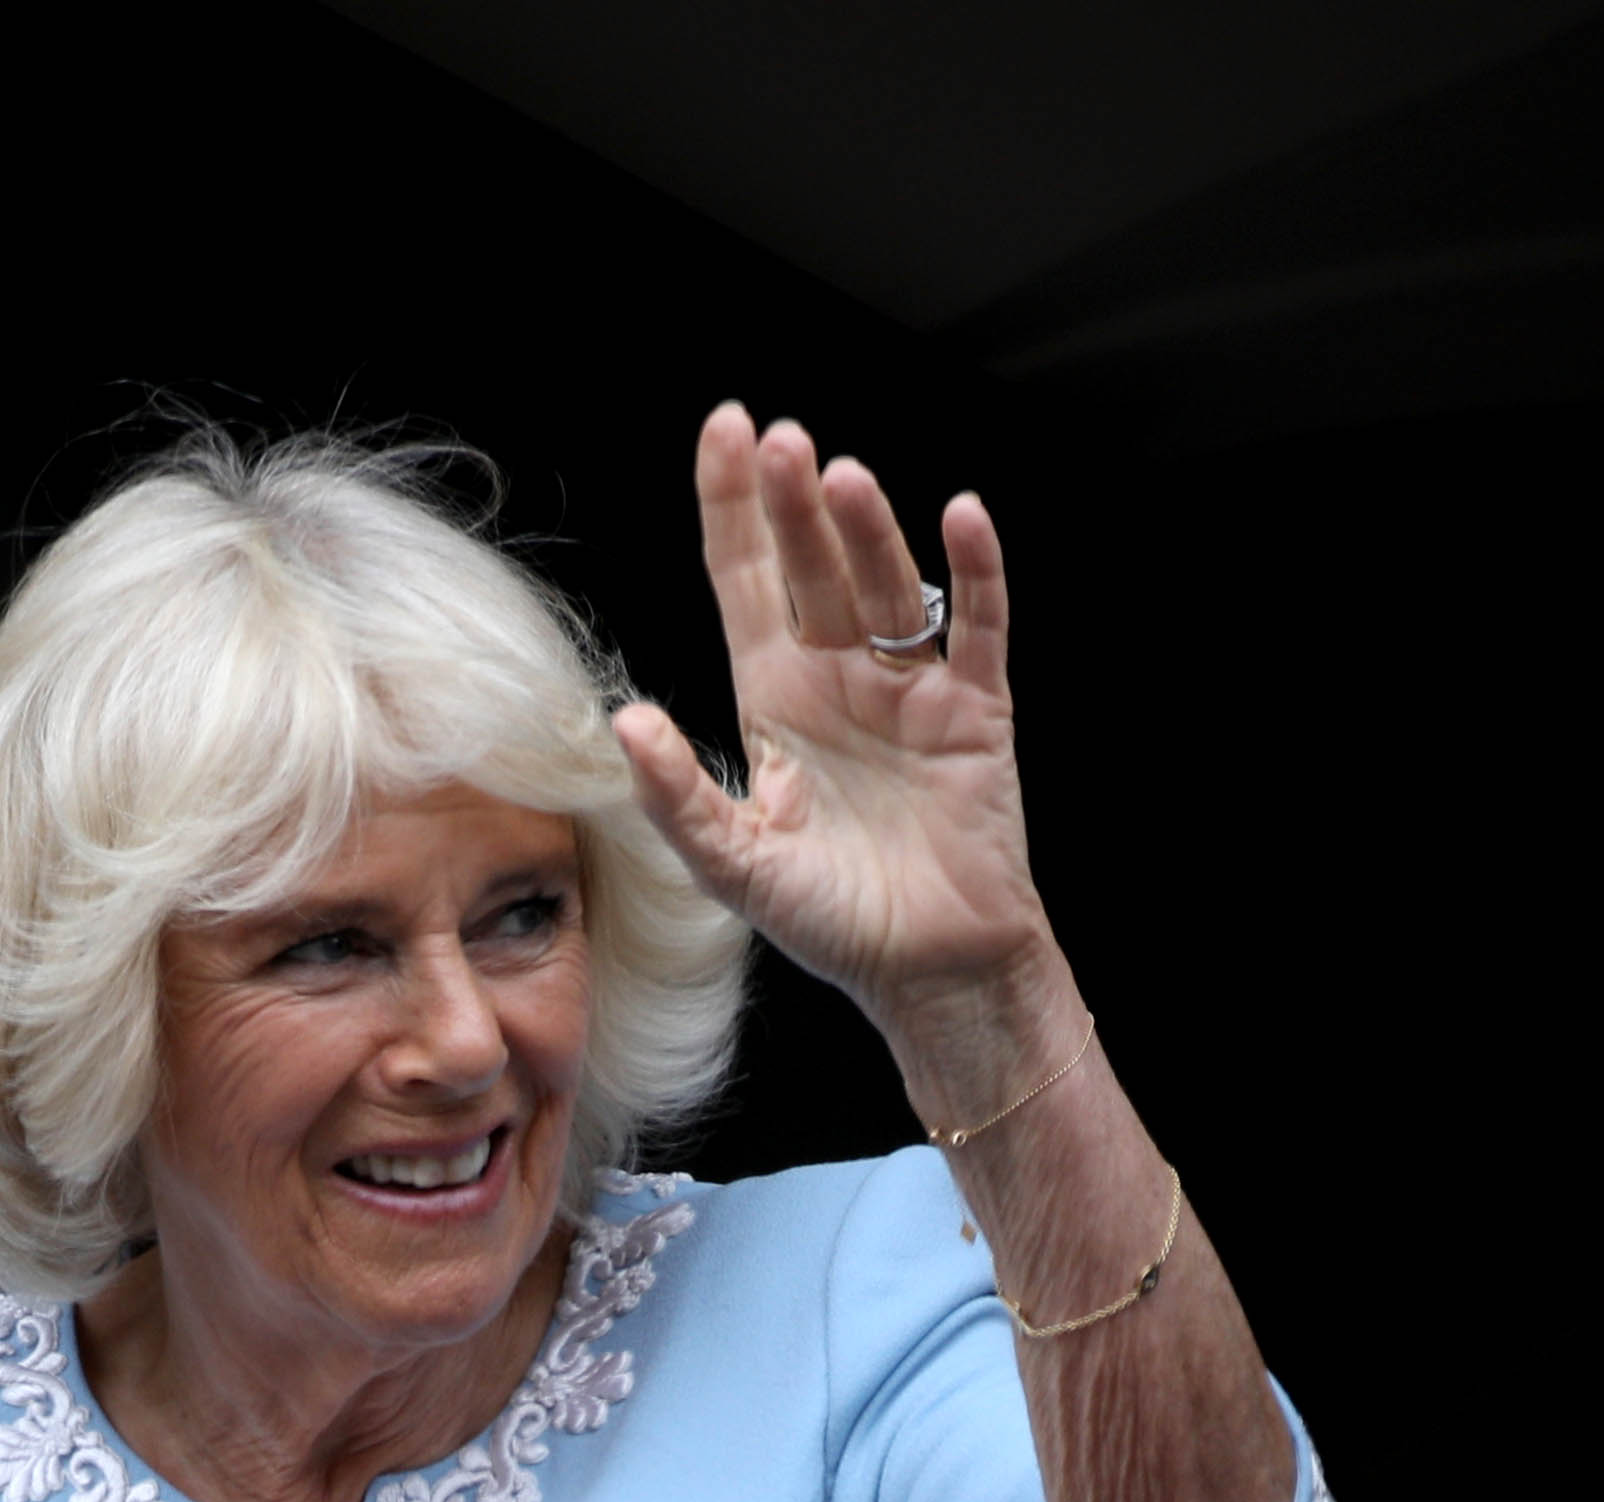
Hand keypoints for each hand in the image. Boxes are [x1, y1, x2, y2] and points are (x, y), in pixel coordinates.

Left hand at [611, 405, 1058, 1064]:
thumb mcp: (733, 863)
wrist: (927, 970)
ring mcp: (911, 688)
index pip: (746, 581)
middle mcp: (840, 678)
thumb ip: (677, 796)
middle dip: (792, 504)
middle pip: (813, 568)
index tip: (723, 429)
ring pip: (886, 586)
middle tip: (777, 439)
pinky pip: (977, 627)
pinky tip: (958, 516)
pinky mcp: (976, 711)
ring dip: (867, 530)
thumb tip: (625, 721)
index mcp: (776, 700)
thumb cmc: (831, 920)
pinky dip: (972, 573)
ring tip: (839, 476)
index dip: (731, 508)